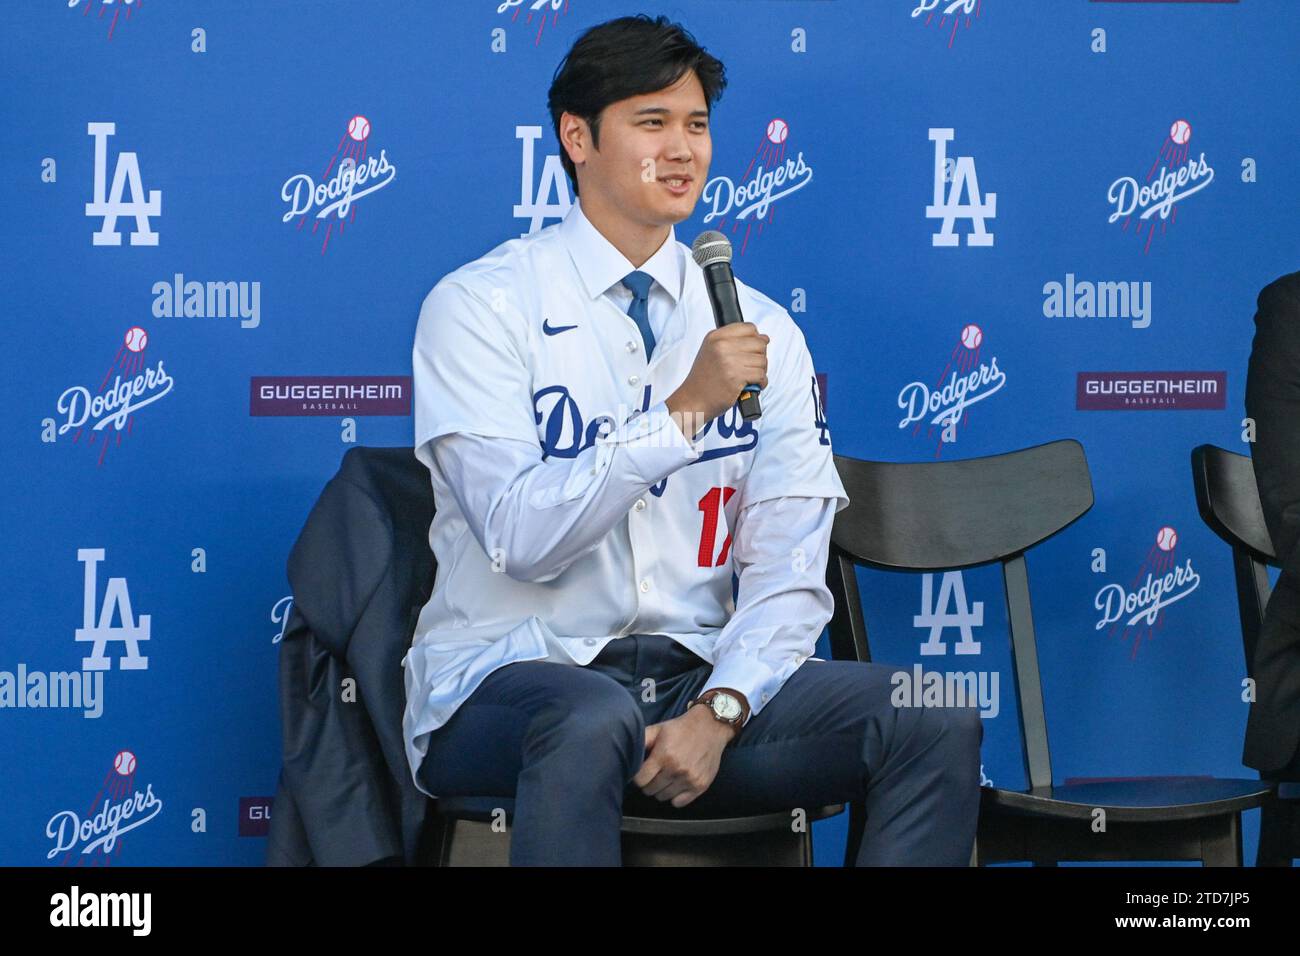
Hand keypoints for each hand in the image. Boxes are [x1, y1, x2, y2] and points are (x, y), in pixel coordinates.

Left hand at [633, 705, 735, 807]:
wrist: (711, 727)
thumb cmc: (681, 728)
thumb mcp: (658, 729)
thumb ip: (642, 740)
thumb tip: (626, 752)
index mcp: (663, 755)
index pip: (640, 780)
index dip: (638, 777)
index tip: (642, 772)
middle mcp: (676, 769)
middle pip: (650, 790)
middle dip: (649, 783)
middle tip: (654, 773)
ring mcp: (689, 779)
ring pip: (663, 797)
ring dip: (661, 789)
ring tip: (666, 777)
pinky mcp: (700, 786)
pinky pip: (679, 803)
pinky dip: (675, 796)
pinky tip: (676, 784)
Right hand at [666, 322, 768, 438]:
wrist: (692, 401)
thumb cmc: (704, 379)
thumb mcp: (711, 351)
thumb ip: (733, 342)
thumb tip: (764, 338)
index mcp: (715, 336)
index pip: (749, 328)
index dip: (756, 339)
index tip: (753, 350)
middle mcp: (721, 345)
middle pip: (759, 343)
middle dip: (760, 356)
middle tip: (752, 367)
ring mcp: (728, 361)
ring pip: (762, 360)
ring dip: (761, 371)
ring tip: (750, 377)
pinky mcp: (736, 377)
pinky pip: (761, 375)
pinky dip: (761, 382)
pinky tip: (752, 385)